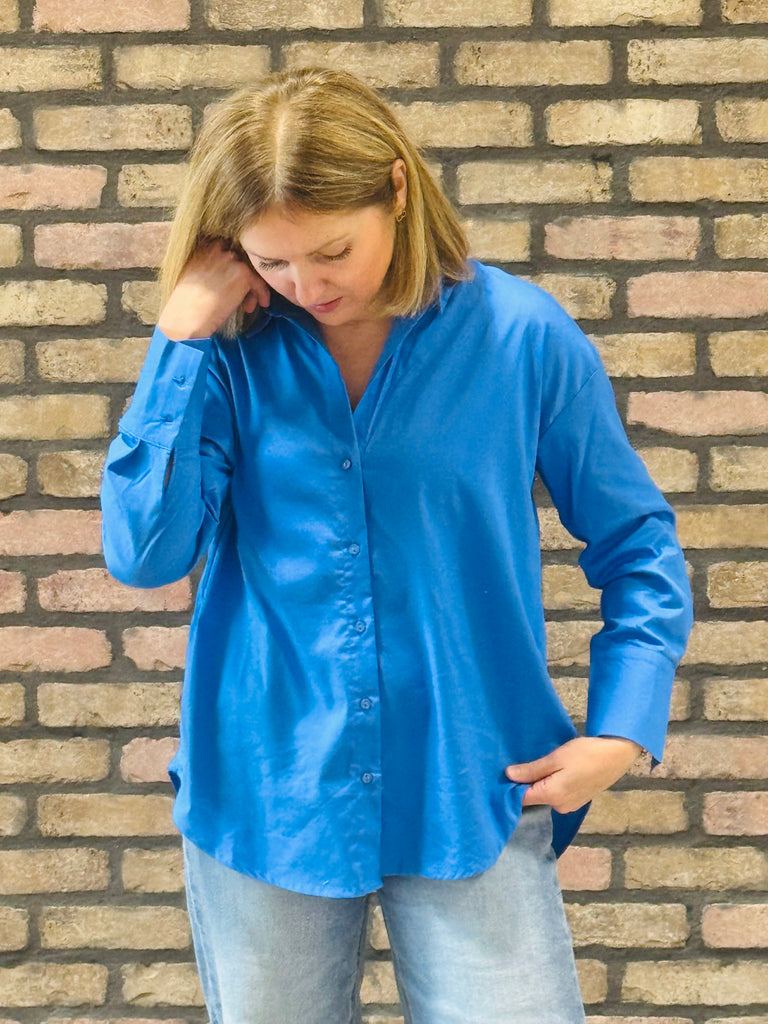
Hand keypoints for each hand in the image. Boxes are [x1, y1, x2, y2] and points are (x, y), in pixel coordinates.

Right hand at [157, 240, 271, 340]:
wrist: (186, 316)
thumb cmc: (185, 305)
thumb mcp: (191, 276)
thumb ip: (207, 268)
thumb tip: (223, 276)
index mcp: (202, 249)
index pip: (225, 253)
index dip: (230, 269)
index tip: (229, 284)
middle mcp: (217, 250)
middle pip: (239, 261)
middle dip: (241, 279)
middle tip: (240, 297)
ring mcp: (231, 260)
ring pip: (249, 272)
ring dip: (251, 289)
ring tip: (248, 305)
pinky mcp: (242, 273)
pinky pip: (259, 282)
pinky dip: (262, 294)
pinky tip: (260, 304)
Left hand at [505, 736, 641, 814]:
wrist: (617, 754)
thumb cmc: (585, 753)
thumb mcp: (556, 758)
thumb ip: (532, 770)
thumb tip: (509, 776)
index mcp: (553, 797)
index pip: (522, 799)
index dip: (512, 787)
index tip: (504, 774)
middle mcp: (560, 807)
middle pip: (535, 798)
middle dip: (527, 783)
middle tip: (523, 763)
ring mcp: (571, 805)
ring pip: (546, 795)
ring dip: (541, 782)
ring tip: (540, 764)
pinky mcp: (578, 800)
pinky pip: (558, 794)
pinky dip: (553, 784)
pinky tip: (555, 770)